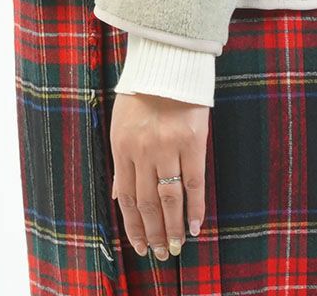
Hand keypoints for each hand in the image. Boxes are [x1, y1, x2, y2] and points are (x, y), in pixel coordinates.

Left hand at [109, 91, 208, 259]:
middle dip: (154, 233)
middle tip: (162, 253)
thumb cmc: (143, 93)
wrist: (167, 62)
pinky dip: (195, 207)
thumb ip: (122, 162)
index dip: (134, 226)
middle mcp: (143, 152)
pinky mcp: (192, 141)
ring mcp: (168, 147)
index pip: (128, 197)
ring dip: (174, 227)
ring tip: (177, 246)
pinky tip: (197, 224)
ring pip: (170, 199)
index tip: (141, 245)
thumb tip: (119, 196)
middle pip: (148, 203)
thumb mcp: (121, 125)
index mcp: (122, 148)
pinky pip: (194, 182)